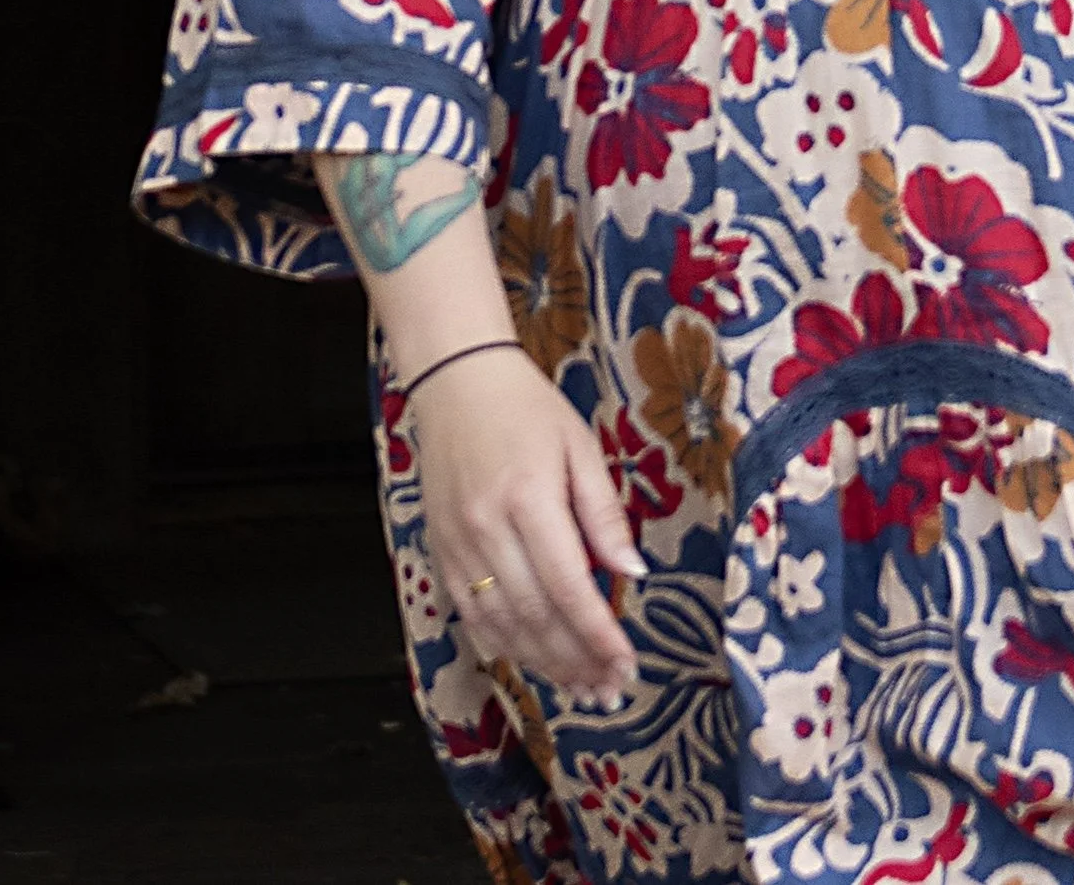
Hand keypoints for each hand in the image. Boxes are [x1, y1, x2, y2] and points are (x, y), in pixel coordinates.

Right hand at [408, 346, 643, 700]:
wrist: (457, 384)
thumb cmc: (526, 410)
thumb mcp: (580, 448)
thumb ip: (604, 514)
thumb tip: (633, 572)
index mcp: (528, 499)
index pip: (568, 586)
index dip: (598, 634)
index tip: (625, 663)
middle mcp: (487, 530)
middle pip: (535, 616)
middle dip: (577, 660)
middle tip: (610, 688)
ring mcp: (457, 546)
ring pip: (502, 626)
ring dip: (544, 663)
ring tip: (582, 687)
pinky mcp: (440, 553)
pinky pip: (473, 616)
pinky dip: (506, 646)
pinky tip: (535, 660)